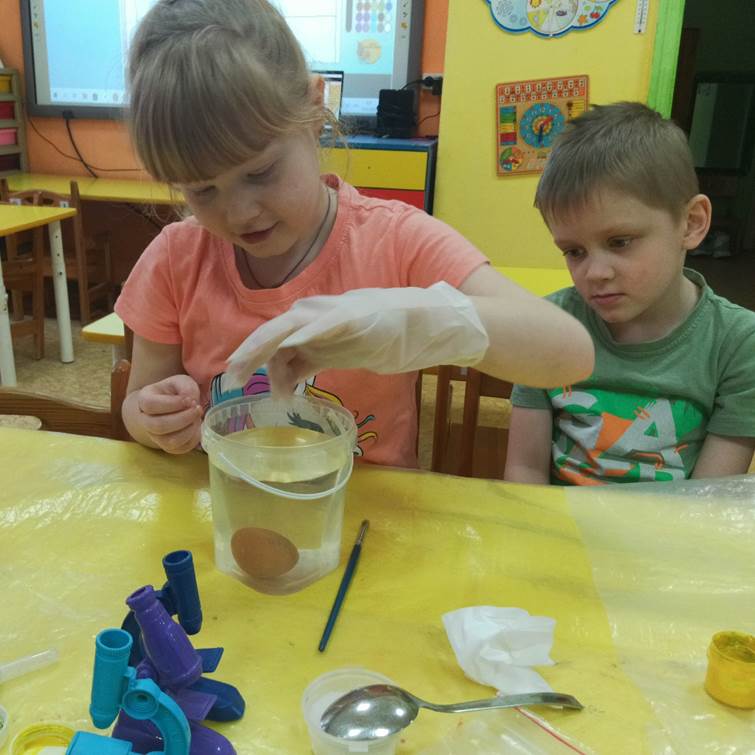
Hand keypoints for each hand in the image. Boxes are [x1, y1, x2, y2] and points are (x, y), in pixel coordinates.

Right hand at [134, 375, 202, 453]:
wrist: (173, 407)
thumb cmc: (176, 392)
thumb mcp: (181, 382)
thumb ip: (186, 388)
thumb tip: (191, 401)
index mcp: (144, 400)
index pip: (150, 405)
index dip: (172, 404)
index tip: (189, 400)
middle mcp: (145, 421)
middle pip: (158, 426)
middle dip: (183, 418)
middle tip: (198, 409)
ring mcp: (156, 436)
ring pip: (169, 441)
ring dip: (189, 430)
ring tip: (197, 418)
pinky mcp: (168, 447)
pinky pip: (180, 448)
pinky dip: (193, 439)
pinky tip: (196, 427)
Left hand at [225, 282, 488, 394]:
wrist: (422, 323)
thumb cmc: (379, 338)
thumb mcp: (335, 355)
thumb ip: (307, 364)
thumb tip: (280, 385)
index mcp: (311, 324)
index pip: (273, 340)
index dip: (251, 357)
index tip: (232, 380)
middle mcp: (317, 315)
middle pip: (274, 331)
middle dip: (250, 353)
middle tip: (230, 377)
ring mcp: (335, 314)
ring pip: (291, 325)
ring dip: (267, 345)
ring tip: (247, 365)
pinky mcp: (355, 317)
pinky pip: (326, 324)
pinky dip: (307, 332)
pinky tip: (291, 342)